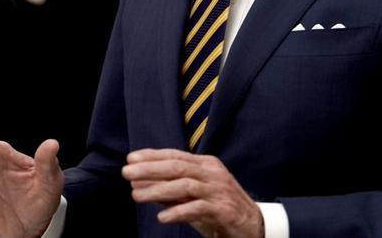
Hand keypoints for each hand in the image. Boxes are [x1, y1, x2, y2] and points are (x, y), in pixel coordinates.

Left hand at [122, 149, 263, 237]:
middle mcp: (213, 173)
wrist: (254, 226)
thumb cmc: (219, 208)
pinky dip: (178, 211)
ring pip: (185, 185)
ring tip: (136, 195)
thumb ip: (169, 189)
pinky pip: (197, 208)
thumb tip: (140, 183)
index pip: (175, 156)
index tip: (130, 158)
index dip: (152, 156)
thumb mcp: (193, 196)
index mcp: (206, 165)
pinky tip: (162, 217)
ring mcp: (219, 191)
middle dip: (150, 168)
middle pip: (177, 167)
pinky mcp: (223, 210)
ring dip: (158, 190)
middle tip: (127, 173)